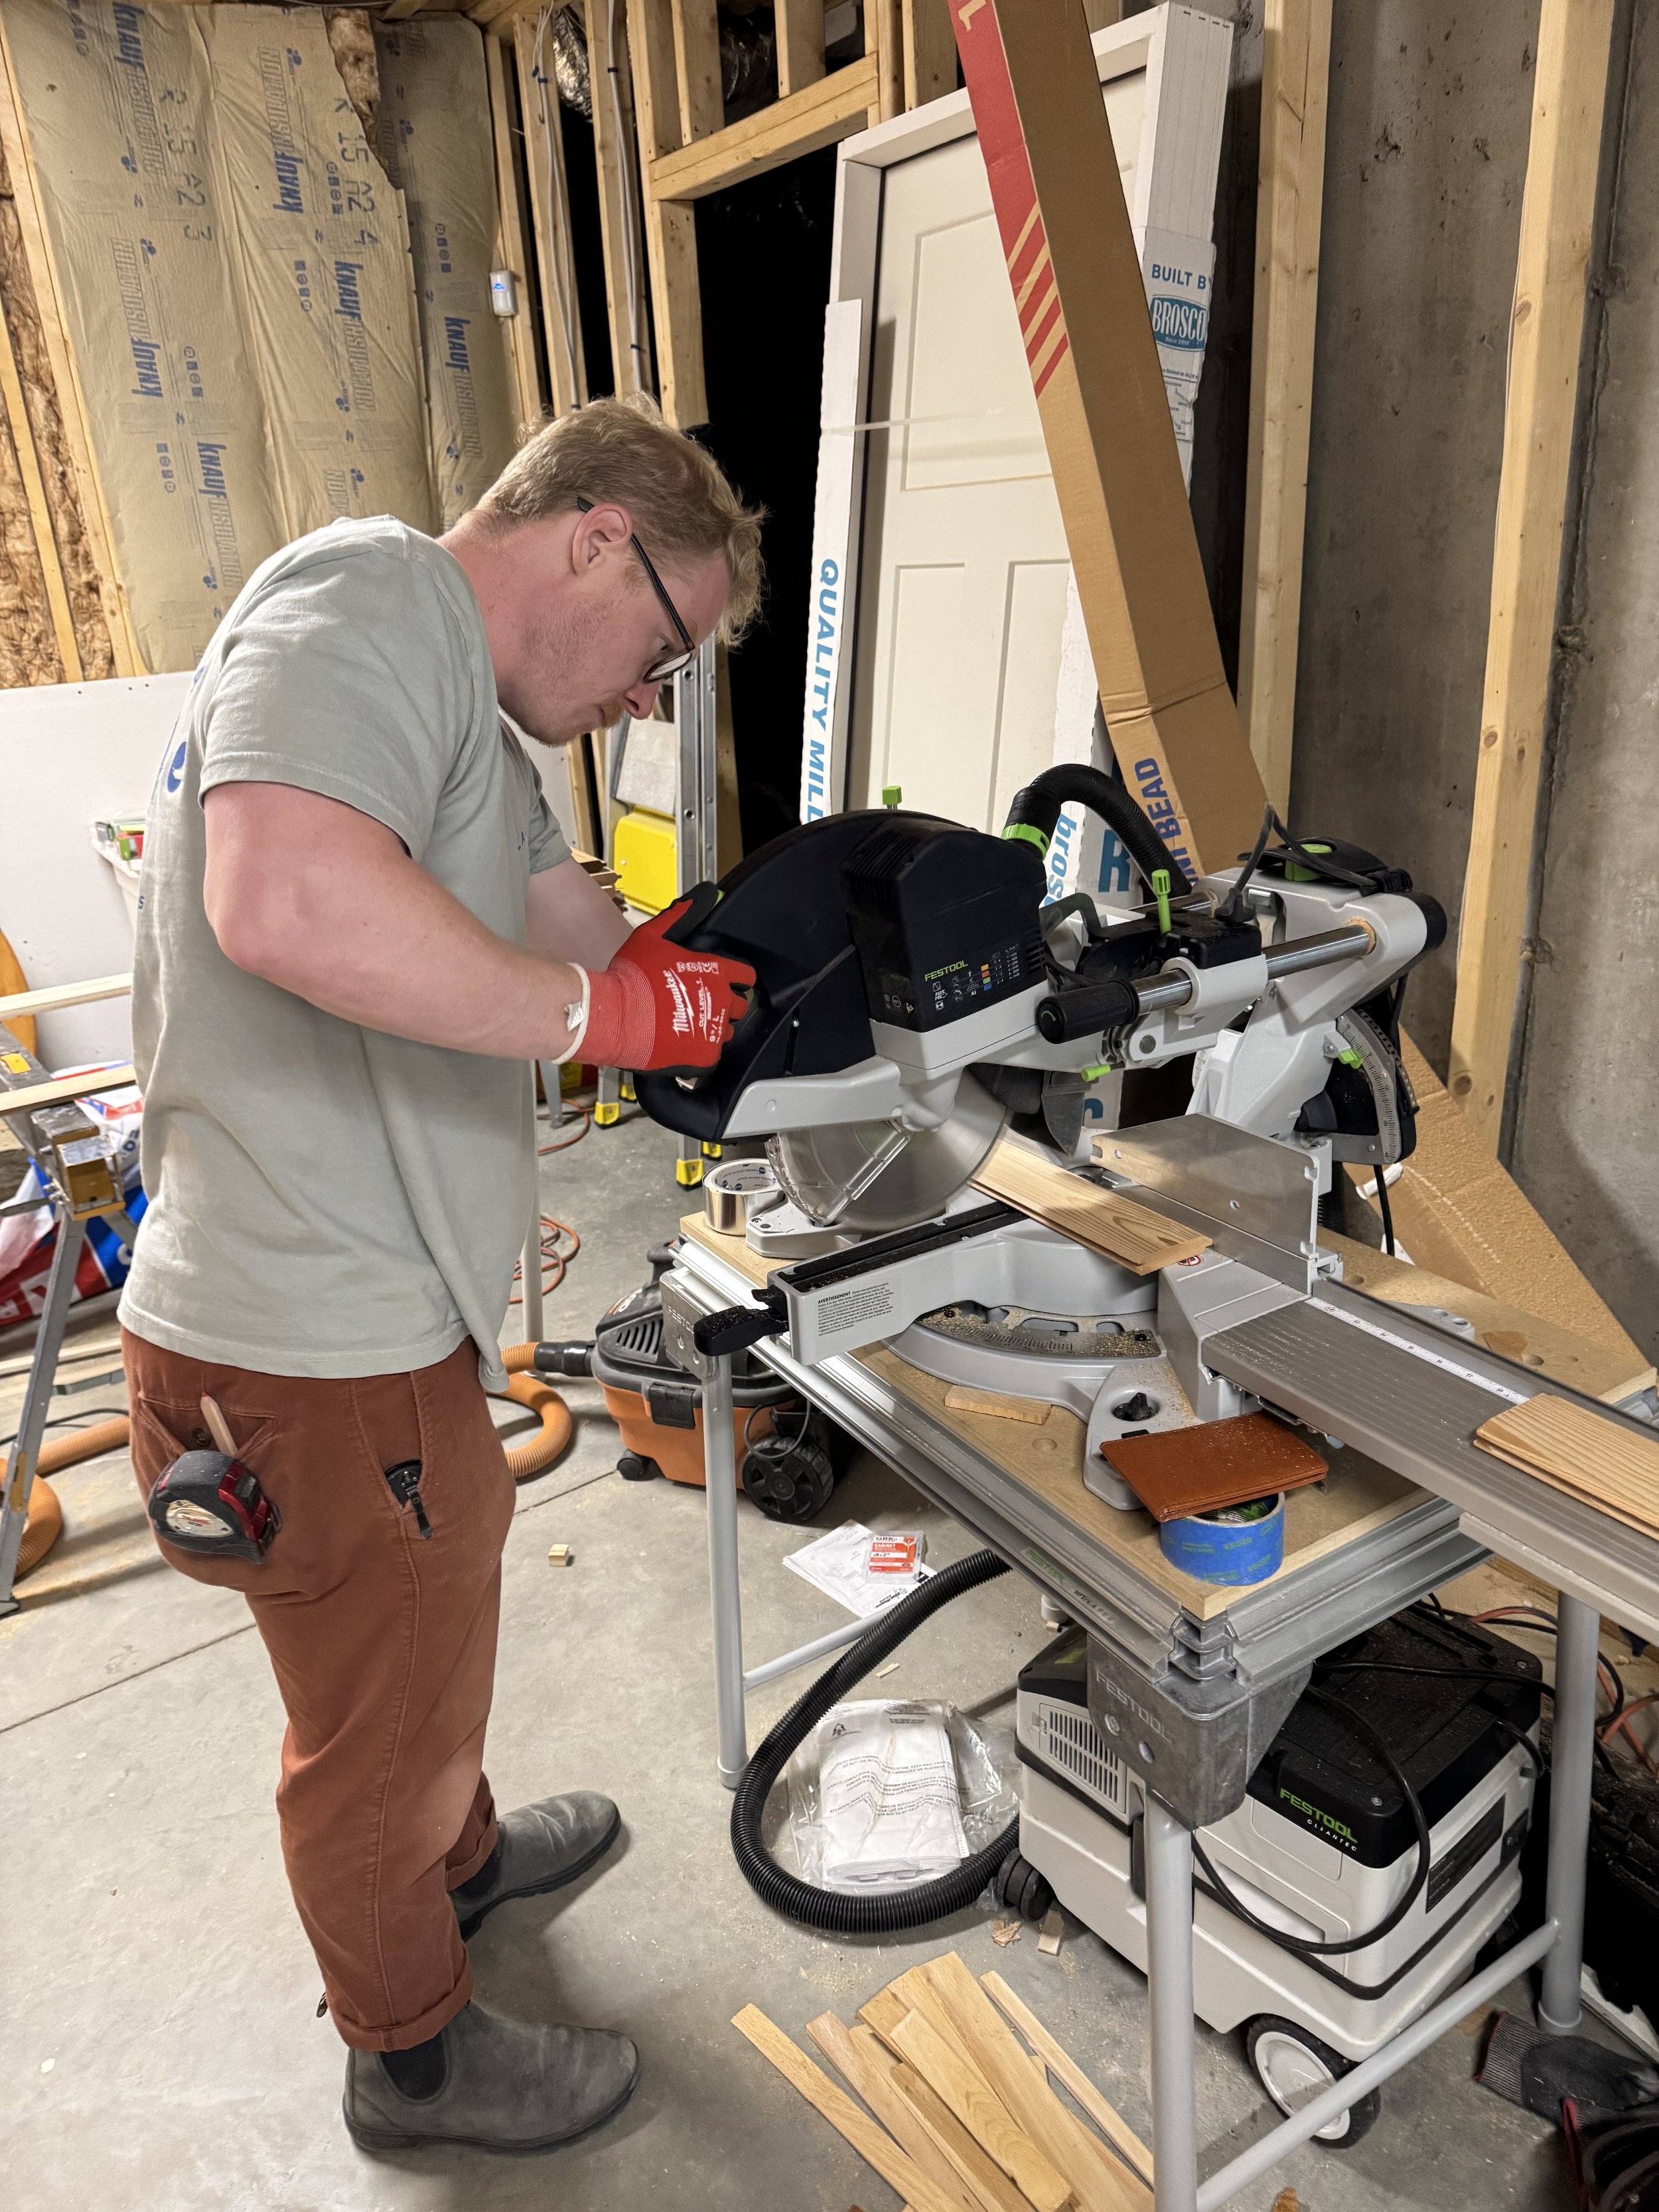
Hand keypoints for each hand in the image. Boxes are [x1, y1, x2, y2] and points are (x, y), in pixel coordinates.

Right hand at [577, 899, 754, 1071]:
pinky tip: (680, 1043)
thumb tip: (703, 894)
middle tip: (699, 1004)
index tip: (725, 982)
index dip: (735, 979)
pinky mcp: (704, 1057)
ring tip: (685, 1025)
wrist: (611, 1017)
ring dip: (711, 1028)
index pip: (745, 975)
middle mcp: (721, 1001)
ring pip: (726, 1032)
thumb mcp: (653, 936)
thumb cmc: (630, 978)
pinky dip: (699, 1052)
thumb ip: (681, 915)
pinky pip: (711, 1056)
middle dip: (724, 1004)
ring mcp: (714, 1031)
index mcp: (715, 971)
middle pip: (739, 1006)